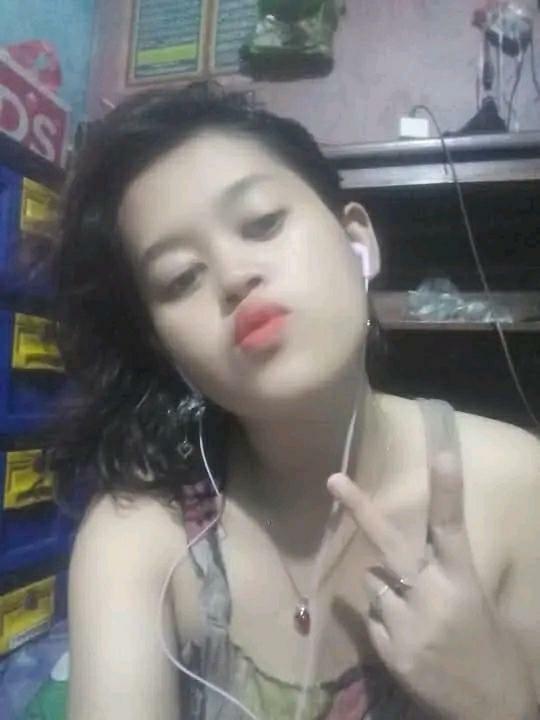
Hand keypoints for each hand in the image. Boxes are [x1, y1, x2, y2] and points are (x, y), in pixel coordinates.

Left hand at [327, 453, 536, 719]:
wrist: (493, 713)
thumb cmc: (491, 651)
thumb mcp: (480, 606)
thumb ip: (448, 577)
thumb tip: (417, 556)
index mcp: (462, 580)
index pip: (452, 526)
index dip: (447, 489)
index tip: (442, 452)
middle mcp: (432, 595)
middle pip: (388, 544)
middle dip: (360, 508)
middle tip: (333, 479)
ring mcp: (407, 624)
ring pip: (373, 584)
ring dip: (386, 590)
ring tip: (415, 615)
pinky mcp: (389, 651)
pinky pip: (372, 619)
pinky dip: (384, 622)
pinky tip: (409, 641)